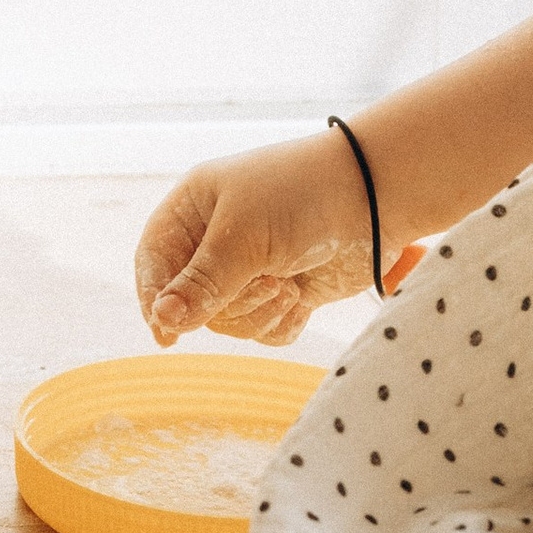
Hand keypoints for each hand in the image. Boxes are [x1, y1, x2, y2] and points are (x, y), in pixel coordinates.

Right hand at [134, 129, 378, 347]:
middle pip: (193, 301)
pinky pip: (264, 330)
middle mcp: (218, 239)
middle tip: (266, 280)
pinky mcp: (286, 291)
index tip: (165, 335)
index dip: (154, 296)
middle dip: (230, 302)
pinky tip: (302, 296)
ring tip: (288, 283)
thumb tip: (162, 321)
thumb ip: (202, 283)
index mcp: (195, 209)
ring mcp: (252, 268)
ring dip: (260, 312)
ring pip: (230, 322)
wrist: (378, 198)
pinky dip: (282, 321)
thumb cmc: (302, 197)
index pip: (154, 259)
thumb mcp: (244, 236)